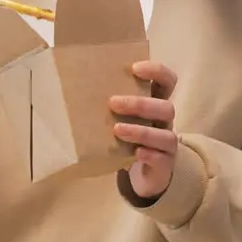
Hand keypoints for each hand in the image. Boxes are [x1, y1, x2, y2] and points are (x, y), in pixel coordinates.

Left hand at [110, 61, 178, 199]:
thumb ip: (111, 103)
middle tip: (113, 102)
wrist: (143, 173)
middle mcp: (165, 122)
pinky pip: (162, 159)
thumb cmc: (128, 136)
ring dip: (141, 131)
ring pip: (166, 135)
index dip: (156, 71)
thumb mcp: (122, 117)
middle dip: (140, 104)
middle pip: (166, 108)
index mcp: (156, 104)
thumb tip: (74, 82)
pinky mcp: (165, 165)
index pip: (167, 81)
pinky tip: (135, 154)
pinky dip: (149, 154)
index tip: (134, 68)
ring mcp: (167, 145)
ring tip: (117, 130)